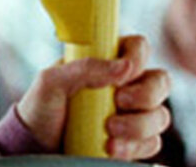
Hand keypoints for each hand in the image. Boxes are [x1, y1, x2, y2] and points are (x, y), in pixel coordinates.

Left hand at [16, 35, 170, 159]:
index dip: (138, 56)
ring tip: (109, 130)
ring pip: (159, 115)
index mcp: (106, 62)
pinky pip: (151, 143)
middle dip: (146, 94)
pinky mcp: (133, 141)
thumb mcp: (51, 81)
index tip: (124, 73)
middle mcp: (125, 86)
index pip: (138, 47)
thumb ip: (84, 68)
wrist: (35, 146)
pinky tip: (111, 147)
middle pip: (160, 81)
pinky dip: (135, 146)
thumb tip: (123, 67)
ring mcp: (131, 114)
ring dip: (138, 125)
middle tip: (118, 103)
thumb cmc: (41, 107)